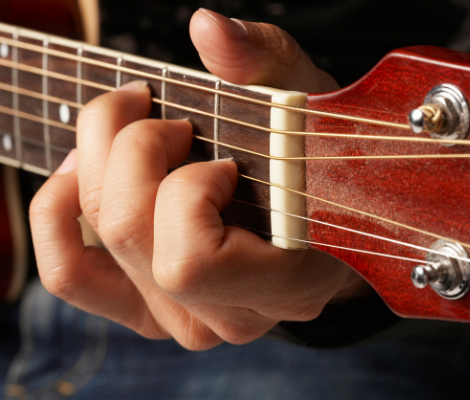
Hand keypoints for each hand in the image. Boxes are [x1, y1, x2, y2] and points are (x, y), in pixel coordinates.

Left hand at [30, 9, 368, 349]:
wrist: (310, 214)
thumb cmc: (313, 163)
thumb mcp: (303, 105)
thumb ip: (265, 64)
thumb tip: (206, 27)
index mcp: (286, 284)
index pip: (191, 261)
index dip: (189, 190)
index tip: (224, 156)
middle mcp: (231, 317)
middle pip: (132, 236)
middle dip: (137, 151)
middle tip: (172, 120)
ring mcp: (184, 318)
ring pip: (98, 247)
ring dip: (97, 169)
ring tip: (128, 130)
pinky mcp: (148, 307)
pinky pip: (71, 276)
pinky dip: (58, 216)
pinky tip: (81, 173)